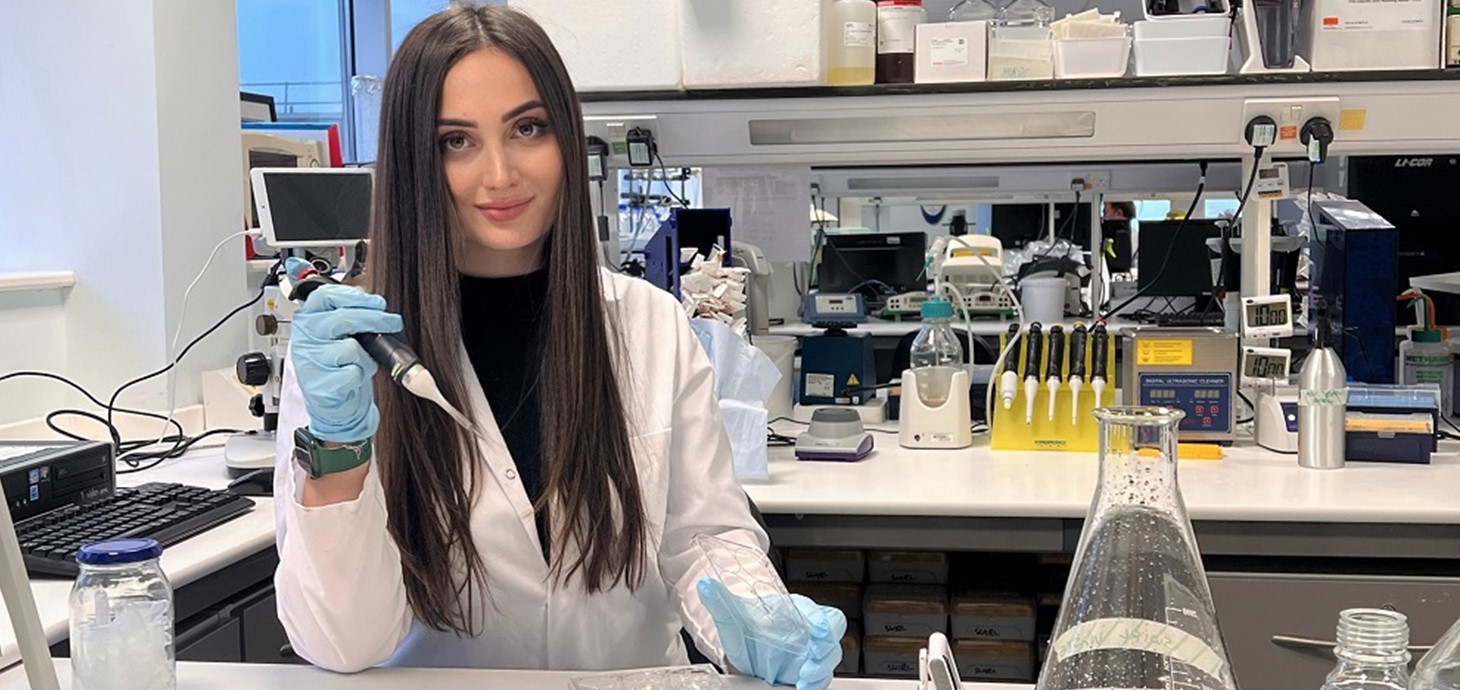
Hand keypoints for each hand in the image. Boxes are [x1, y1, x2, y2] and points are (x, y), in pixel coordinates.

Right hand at [289, 284, 402, 442]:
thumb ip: (350, 314)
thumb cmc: (338, 365)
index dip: (354, 296)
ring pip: (351, 348)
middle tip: (393, 322)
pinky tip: (353, 378)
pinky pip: (353, 372)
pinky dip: (361, 375)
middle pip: (343, 318)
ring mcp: (310, 363)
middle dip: (375, 319)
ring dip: (366, 356)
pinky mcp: (321, 386)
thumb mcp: (339, 334)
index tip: (378, 302)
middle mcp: (304, 338)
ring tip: (361, 362)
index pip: (326, 296)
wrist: (333, 402)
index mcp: (307, 320)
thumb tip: (374, 300)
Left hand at [697, 577, 845, 689]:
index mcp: (799, 612)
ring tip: (802, 683)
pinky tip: (799, 688)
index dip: (825, 623)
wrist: (743, 643)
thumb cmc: (746, 625)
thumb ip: (720, 601)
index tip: (820, 633)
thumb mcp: (732, 615)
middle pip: (832, 640)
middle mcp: (810, 632)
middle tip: (807, 671)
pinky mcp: (807, 673)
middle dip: (825, 655)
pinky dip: (811, 686)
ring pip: (827, 663)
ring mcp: (811, 654)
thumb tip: (705, 585)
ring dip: (819, 675)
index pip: (825, 615)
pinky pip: (818, 680)